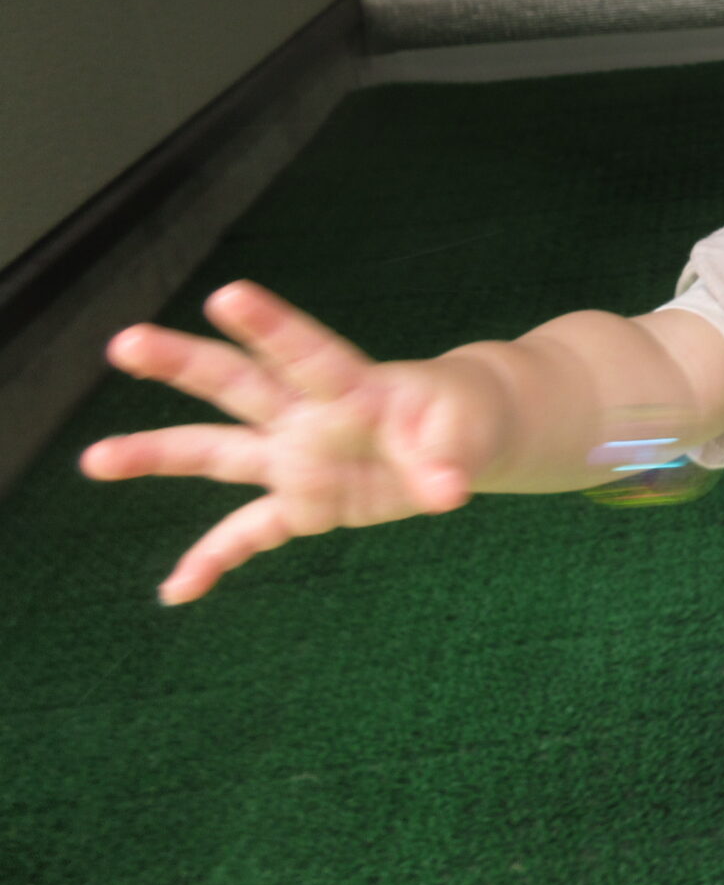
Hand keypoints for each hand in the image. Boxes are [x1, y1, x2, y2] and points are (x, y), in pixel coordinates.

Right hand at [80, 281, 504, 603]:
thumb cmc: (461, 419)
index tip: (226, 295)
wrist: (461, 435)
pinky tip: (177, 590)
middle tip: (126, 342)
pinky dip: (216, 560)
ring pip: (220, 452)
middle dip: (184, 363)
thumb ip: (449, 461)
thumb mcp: (468, 435)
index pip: (306, 352)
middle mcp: (310, 418)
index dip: (270, 326)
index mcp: (353, 386)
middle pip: (239, 384)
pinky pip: (250, 532)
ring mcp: (298, 460)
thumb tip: (449, 491)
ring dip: (159, 455)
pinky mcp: (304, 502)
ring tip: (95, 460)